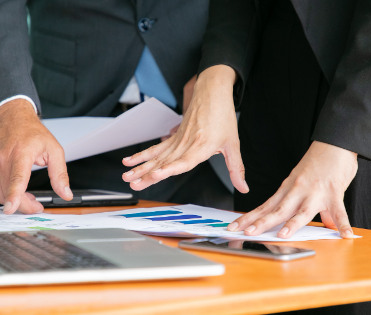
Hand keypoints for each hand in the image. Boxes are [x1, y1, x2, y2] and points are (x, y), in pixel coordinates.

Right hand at [0, 98, 72, 213]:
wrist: (10, 118)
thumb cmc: (31, 133)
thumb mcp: (54, 150)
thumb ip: (60, 174)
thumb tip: (66, 194)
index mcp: (22, 153)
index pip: (17, 178)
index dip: (14, 195)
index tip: (10, 208)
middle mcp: (2, 158)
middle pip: (9, 192)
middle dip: (24, 205)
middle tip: (36, 205)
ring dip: (14, 201)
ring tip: (27, 194)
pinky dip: (4, 193)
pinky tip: (14, 187)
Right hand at [122, 65, 248, 192]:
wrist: (213, 92)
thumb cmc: (223, 116)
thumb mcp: (233, 144)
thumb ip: (236, 168)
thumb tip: (243, 188)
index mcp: (202, 146)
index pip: (184, 161)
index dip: (169, 169)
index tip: (156, 174)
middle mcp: (186, 143)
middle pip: (164, 161)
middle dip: (146, 173)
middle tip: (132, 183)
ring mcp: (177, 139)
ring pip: (156, 155)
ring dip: (140, 166)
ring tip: (126, 176)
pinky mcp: (173, 136)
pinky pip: (155, 147)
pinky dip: (141, 155)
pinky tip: (129, 161)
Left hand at [227, 141, 357, 238]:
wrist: (334, 142)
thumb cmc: (319, 161)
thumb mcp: (304, 182)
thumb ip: (303, 205)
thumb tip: (311, 223)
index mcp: (287, 189)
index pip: (265, 206)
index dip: (249, 217)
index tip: (235, 226)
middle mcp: (297, 191)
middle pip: (277, 210)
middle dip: (261, 223)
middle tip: (247, 233)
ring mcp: (315, 192)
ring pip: (301, 211)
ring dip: (292, 224)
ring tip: (282, 235)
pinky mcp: (334, 192)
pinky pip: (339, 210)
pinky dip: (342, 222)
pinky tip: (344, 234)